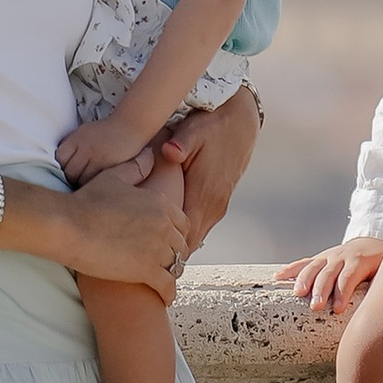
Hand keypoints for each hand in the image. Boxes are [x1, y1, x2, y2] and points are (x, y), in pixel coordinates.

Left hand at [57, 109, 142, 185]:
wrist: (131, 125)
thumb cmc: (108, 130)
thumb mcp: (85, 131)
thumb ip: (73, 145)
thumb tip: (61, 162)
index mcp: (76, 138)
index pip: (60, 158)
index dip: (62, 168)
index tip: (67, 172)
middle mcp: (84, 147)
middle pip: (69, 171)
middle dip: (72, 179)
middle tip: (77, 183)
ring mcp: (95, 156)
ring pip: (81, 179)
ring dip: (83, 184)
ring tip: (87, 187)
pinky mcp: (107, 165)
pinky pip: (95, 180)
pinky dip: (95, 184)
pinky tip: (98, 184)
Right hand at [59, 164, 189, 303]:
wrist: (69, 226)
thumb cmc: (87, 201)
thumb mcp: (114, 177)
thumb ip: (136, 167)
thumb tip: (149, 153)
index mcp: (161, 204)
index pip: (183, 223)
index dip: (177, 235)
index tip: (168, 242)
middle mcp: (165, 226)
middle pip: (182, 246)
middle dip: (176, 255)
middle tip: (167, 264)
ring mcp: (157, 249)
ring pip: (177, 266)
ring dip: (172, 274)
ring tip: (165, 281)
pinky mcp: (146, 271)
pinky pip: (167, 286)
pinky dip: (167, 294)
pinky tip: (164, 299)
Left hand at [160, 86, 257, 249]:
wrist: (240, 123)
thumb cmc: (213, 126)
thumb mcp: (194, 130)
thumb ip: (180, 145)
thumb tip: (169, 151)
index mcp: (206, 193)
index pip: (185, 234)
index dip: (166, 248)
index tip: (144, 255)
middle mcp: (214, 205)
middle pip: (190, 242)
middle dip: (168, 252)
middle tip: (142, 260)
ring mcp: (218, 205)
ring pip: (196, 236)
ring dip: (177, 244)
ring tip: (151, 251)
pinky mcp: (219, 202)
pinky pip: (200, 226)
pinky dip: (185, 233)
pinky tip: (167, 232)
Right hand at [285, 237, 382, 315]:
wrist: (372, 244)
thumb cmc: (380, 266)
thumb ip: (380, 288)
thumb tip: (378, 311)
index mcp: (359, 261)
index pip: (349, 277)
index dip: (342, 292)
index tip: (336, 309)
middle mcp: (342, 256)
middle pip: (328, 273)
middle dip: (321, 290)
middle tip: (315, 306)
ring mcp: (329, 256)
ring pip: (314, 267)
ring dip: (304, 280)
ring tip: (298, 294)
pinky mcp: (320, 258)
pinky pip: (303, 263)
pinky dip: (290, 270)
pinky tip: (278, 277)